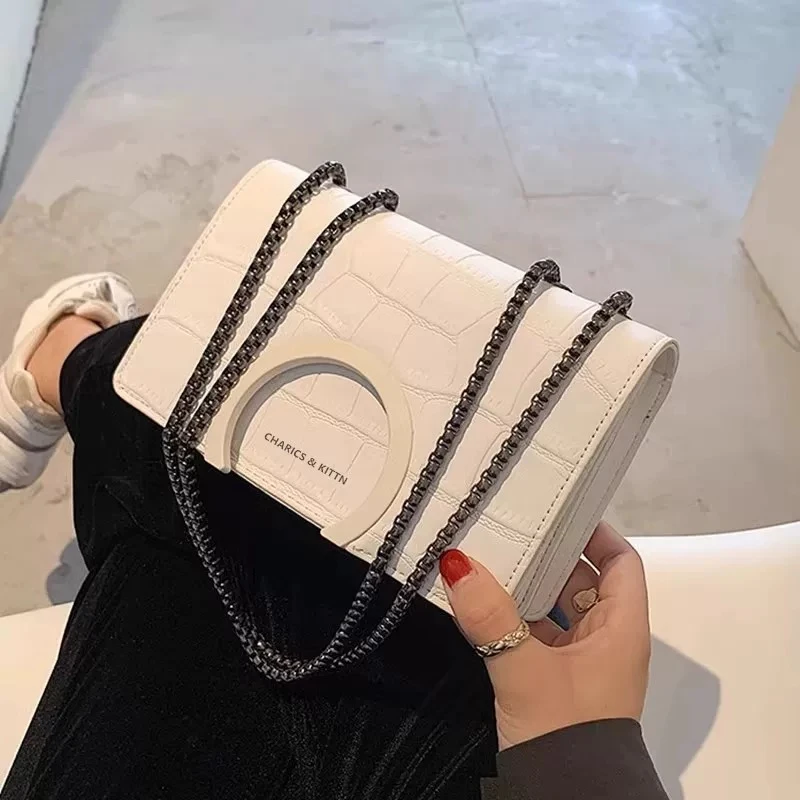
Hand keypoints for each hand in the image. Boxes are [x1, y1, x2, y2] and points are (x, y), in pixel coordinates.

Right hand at [439, 522, 650, 749]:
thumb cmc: (565, 732)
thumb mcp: (526, 670)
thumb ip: (490, 616)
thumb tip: (456, 562)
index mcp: (620, 629)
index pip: (621, 563)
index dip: (596, 534)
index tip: (559, 511)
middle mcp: (605, 640)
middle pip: (583, 581)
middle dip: (548, 555)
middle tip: (509, 528)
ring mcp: (580, 663)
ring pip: (556, 609)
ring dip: (526, 588)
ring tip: (489, 557)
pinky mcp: (554, 682)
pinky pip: (537, 635)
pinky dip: (514, 618)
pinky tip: (482, 604)